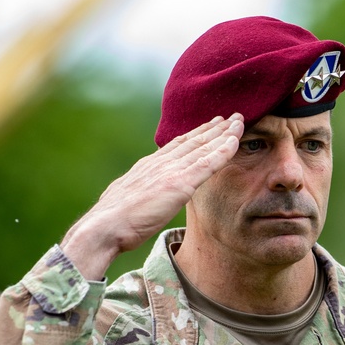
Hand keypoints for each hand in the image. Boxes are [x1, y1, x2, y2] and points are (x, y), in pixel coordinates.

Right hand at [61, 114, 242, 279]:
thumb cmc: (113, 222)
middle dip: (214, 128)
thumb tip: (145, 197)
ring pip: (203, 146)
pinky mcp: (179, 184)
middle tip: (232, 117)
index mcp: (148, 166)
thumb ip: (142, 192)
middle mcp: (160, 163)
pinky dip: (223, 150)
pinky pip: (207, 163)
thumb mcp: (128, 198)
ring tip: (239, 121)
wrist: (105, 227)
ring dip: (224, 133)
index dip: (196, 134)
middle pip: (193, 140)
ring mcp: (170, 172)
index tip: (210, 125)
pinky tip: (235, 141)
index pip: (177, 145)